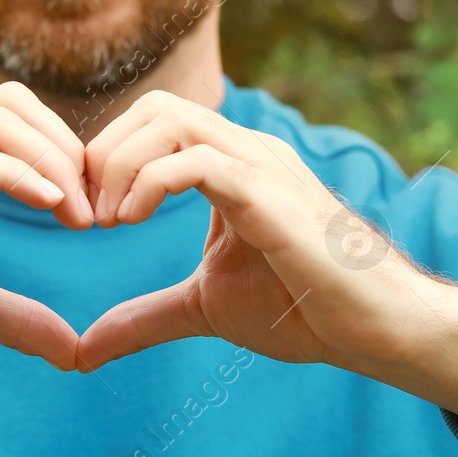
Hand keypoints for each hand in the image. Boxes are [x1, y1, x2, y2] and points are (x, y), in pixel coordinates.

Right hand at [0, 81, 94, 402]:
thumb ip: (11, 315)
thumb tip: (72, 349)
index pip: (13, 116)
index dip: (63, 151)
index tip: (93, 207)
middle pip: (12, 102)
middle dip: (65, 147)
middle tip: (95, 210)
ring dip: (48, 160)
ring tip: (76, 214)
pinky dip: (13, 172)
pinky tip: (46, 201)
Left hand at [75, 89, 457, 432]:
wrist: (374, 327)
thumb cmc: (304, 309)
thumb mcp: (204, 308)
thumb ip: (145, 317)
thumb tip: (83, 351)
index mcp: (232, 164)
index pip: (155, 119)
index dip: (107, 156)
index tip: (84, 215)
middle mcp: (247, 150)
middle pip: (157, 106)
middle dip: (105, 152)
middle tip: (86, 215)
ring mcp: (261, 165)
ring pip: (171, 120)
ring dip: (120, 164)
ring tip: (106, 221)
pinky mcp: (269, 194)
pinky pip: (196, 160)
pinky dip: (148, 182)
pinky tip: (129, 221)